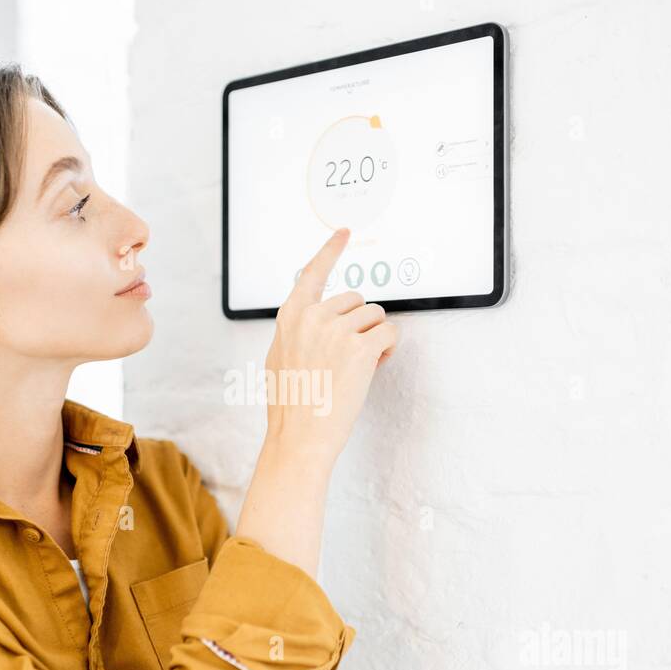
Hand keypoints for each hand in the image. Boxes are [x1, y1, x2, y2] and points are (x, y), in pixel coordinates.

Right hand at [262, 227, 399, 470]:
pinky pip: (390, 332)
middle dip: (360, 325)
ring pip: (375, 315)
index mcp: (291, 316)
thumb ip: (298, 331)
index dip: (330, 251)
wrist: (300, 436)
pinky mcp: (361, 347)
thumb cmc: (292, 405)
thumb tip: (318, 320)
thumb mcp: (280, 357)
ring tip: (358, 367)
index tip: (344, 232)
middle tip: (350, 357)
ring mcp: (337, 330)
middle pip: (356, 300)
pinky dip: (388, 347)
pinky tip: (374, 367)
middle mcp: (313, 316)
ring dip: (375, 337)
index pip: (312, 273)